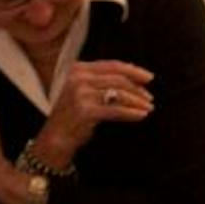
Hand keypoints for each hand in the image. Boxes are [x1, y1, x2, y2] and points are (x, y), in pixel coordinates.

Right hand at [40, 59, 154, 154]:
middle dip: (137, 88)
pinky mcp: (86, 111)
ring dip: (137, 101)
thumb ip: (101, 80)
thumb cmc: (72, 115)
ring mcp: (81, 94)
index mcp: (78, 69)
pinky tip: (141, 115)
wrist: (54, 138)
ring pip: (119, 94)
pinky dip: (131, 113)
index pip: (112, 65)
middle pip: (118, 78)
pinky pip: (116, 110)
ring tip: (148, 107)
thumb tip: (133, 73)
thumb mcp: (82, 90)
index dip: (133, 70)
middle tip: (150, 97)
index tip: (149, 77)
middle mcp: (78, 78)